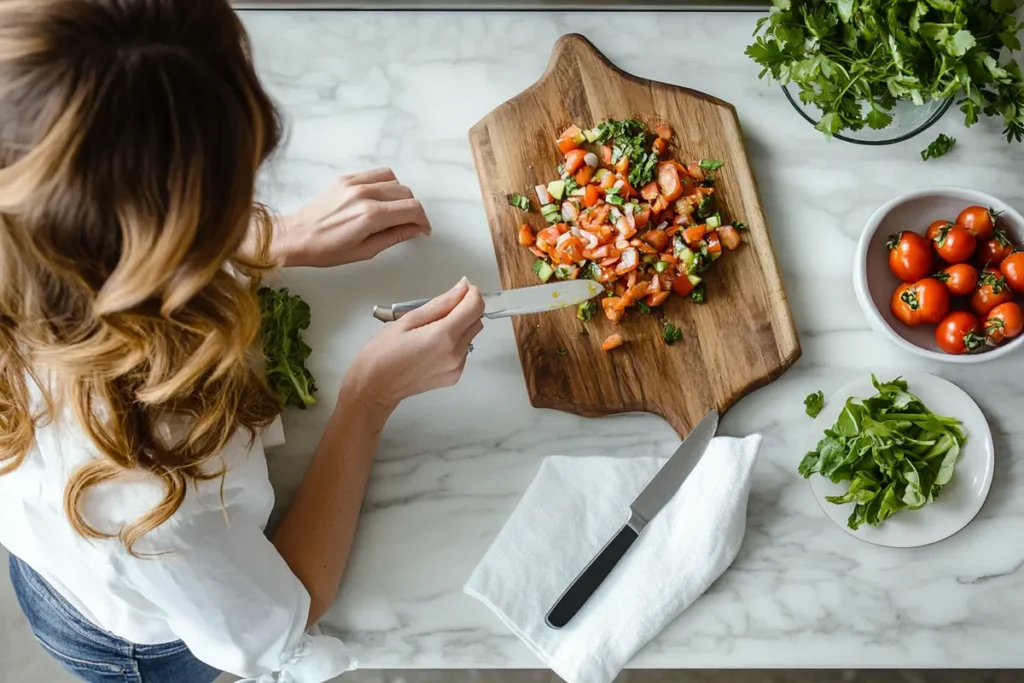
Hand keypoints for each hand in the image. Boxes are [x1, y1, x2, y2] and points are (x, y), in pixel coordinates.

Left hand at [275, 168, 430, 266]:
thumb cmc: (326, 249)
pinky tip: (378, 199)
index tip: (422, 228)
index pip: (412, 209)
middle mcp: (364, 194)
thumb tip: (415, 229)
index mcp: (370, 216)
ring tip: (392, 211)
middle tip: (409, 223)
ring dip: (399, 195)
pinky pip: (375, 174)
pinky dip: (383, 185)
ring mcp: (354, 183)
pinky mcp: (345, 178)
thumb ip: (395, 236)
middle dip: (413, 209)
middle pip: (406, 193)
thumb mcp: (366, 251)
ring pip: (393, 180)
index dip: (423, 220)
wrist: (297, 236)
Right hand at [343, 278, 483, 412]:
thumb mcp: (408, 319)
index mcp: (443, 336)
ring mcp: (456, 367)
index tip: (463, 288)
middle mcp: (455, 353)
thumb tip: (461, 289)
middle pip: (477, 321)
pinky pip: (464, 351)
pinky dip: (455, 342)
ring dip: (460, 326)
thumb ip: (440, 303)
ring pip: (472, 336)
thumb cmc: (382, 354)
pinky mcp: (454, 376)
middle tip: (442, 308)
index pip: (474, 307)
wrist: (374, 387)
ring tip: (432, 329)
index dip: (471, 293)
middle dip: (466, 309)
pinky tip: (433, 344)